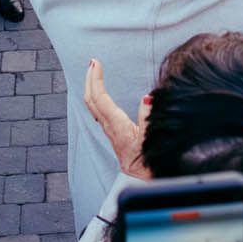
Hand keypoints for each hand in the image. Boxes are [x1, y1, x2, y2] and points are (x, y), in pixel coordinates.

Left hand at [84, 60, 149, 178]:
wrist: (143, 180)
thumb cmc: (149, 162)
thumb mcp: (152, 139)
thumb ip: (148, 119)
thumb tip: (147, 98)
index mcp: (117, 126)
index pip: (101, 99)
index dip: (97, 79)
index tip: (97, 63)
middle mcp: (109, 128)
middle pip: (91, 100)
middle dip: (90, 79)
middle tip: (92, 62)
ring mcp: (110, 130)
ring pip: (93, 106)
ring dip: (92, 87)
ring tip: (94, 72)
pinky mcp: (113, 133)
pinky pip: (99, 111)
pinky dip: (98, 96)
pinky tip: (101, 93)